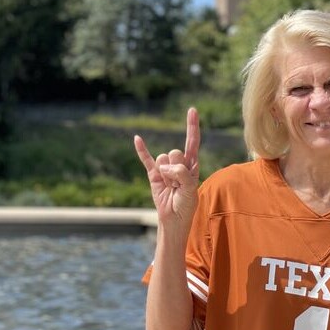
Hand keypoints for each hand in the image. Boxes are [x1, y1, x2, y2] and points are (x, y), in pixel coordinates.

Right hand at [134, 107, 200, 225]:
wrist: (173, 220)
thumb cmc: (186, 205)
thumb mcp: (190, 189)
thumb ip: (182, 174)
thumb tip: (164, 166)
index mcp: (192, 164)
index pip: (192, 141)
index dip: (192, 126)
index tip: (192, 110)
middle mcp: (179, 163)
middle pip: (175, 153)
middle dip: (175, 169)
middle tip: (178, 185)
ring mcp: (165, 167)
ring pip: (162, 159)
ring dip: (165, 174)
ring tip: (170, 187)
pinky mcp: (153, 173)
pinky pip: (146, 159)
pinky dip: (141, 149)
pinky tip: (137, 138)